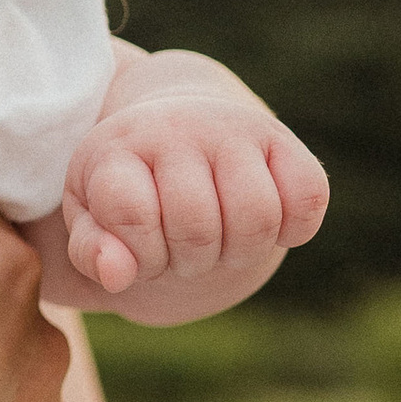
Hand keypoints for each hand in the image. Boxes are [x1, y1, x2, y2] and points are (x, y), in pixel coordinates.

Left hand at [60, 89, 327, 306]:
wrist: (176, 133)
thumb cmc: (129, 191)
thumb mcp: (92, 219)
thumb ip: (92, 252)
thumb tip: (118, 274)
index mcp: (116, 147)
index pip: (131, 212)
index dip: (140, 254)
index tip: (140, 251)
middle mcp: (177, 127)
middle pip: (198, 228)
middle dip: (188, 262)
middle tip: (180, 250)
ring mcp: (234, 129)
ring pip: (257, 218)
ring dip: (239, 253)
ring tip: (219, 242)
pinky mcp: (283, 139)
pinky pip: (308, 198)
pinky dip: (293, 231)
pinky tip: (265, 226)